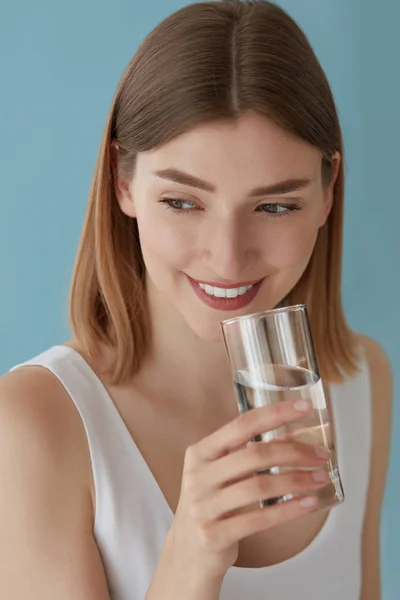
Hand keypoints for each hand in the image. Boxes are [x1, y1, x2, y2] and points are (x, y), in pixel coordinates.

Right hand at [166, 398, 329, 580]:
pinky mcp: (213, 535)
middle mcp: (198, 476)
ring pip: (259, 486)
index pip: (242, 424)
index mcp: (200, 452)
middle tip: (322, 455)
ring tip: (321, 478)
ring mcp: (203, 506)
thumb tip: (293, 435)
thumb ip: (240, 454)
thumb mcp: (215, 473)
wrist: (186, 555)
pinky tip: (309, 503)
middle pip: (255, 454)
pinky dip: (289, 510)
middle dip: (295, 452)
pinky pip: (259, 519)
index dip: (275, 413)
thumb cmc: (211, 505)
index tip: (305, 407)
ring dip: (297, 480)